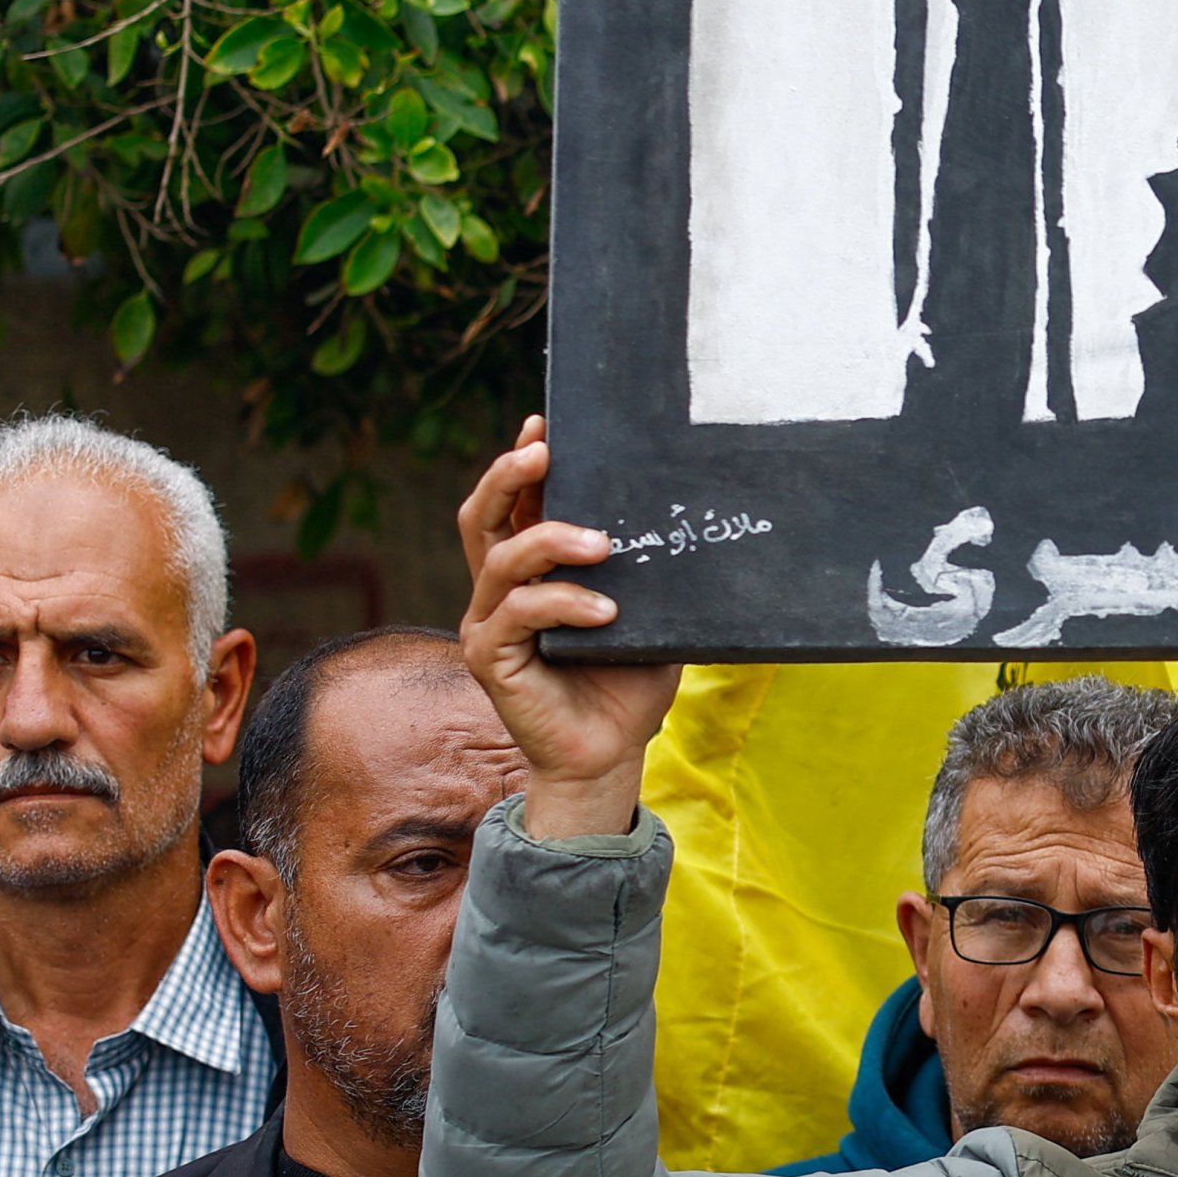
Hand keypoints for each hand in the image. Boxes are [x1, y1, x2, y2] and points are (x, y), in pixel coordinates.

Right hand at [456, 417, 681, 841]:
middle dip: (509, 476)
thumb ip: (649, 572)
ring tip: (602, 544)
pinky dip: (562, 604)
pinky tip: (605, 611)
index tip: (544, 423)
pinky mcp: (490, 657)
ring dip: (550, 541)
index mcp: (533, 570)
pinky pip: (518, 614)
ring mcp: (488, 622)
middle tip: (544, 452)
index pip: (517, 504)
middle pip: (482, 516)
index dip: (522, 460)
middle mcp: (500, 589)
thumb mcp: (649, 614)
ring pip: (500, 559)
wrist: (611, 753)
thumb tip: (695, 521)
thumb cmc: (628, 680)